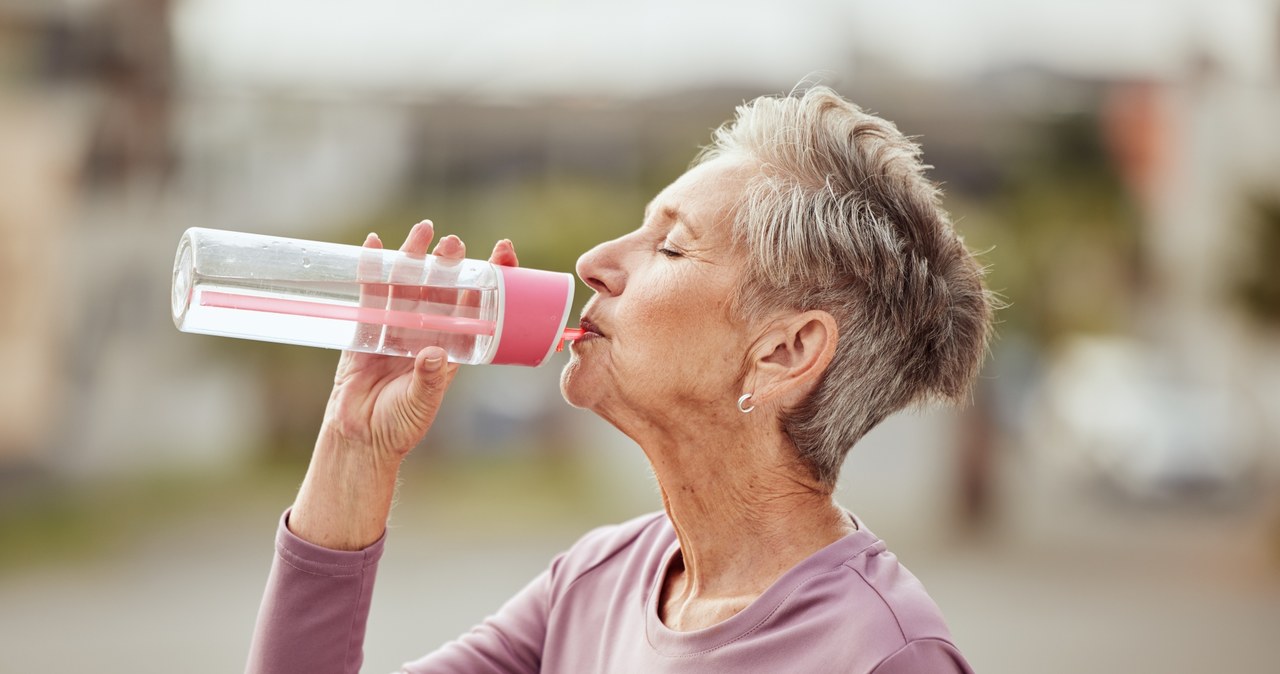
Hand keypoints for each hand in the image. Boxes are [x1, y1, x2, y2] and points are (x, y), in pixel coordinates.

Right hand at [320, 220, 519, 461]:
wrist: (361, 440)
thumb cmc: (399, 426)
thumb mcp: (421, 403)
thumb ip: (428, 379)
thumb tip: (432, 353)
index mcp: (451, 349)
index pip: (475, 308)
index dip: (489, 282)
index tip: (504, 254)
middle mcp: (426, 333)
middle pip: (440, 290)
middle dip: (449, 265)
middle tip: (455, 242)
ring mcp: (396, 329)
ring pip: (407, 286)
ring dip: (414, 258)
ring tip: (423, 230)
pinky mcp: (366, 330)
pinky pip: (370, 295)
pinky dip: (371, 270)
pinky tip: (373, 244)